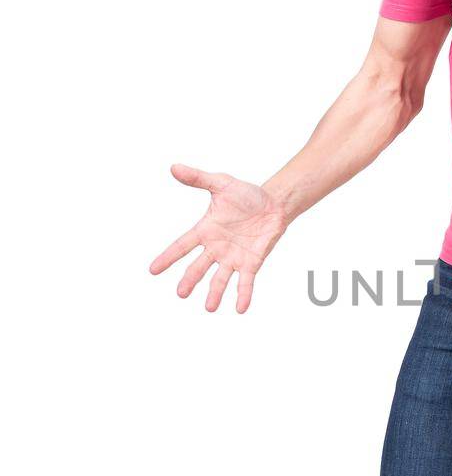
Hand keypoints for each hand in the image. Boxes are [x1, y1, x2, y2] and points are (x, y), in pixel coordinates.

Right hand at [148, 164, 288, 312]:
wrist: (274, 203)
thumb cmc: (246, 194)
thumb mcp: (221, 183)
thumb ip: (198, 178)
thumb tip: (174, 167)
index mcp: (206, 230)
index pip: (182, 246)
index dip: (168, 258)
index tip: (153, 270)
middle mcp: (216, 247)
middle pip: (199, 267)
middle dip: (190, 280)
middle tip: (181, 294)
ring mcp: (233, 257)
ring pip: (220, 279)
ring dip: (215, 294)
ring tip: (210, 308)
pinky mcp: (252, 262)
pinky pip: (245, 281)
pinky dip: (243, 294)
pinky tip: (240, 308)